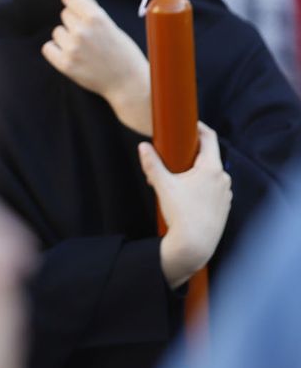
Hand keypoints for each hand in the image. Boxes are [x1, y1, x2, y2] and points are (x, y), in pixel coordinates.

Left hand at [42, 0, 151, 134]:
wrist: (128, 83)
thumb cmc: (123, 52)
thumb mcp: (111, 25)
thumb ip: (92, 5)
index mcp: (96, 18)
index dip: (72, 2)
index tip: (77, 9)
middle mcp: (82, 31)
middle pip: (64, 14)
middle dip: (73, 22)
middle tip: (89, 36)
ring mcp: (72, 48)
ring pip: (57, 31)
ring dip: (66, 38)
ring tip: (83, 48)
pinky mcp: (65, 64)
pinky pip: (48, 47)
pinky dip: (56, 51)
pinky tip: (71, 55)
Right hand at [139, 124, 231, 288]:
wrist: (195, 245)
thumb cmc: (181, 214)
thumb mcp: (163, 186)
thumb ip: (152, 164)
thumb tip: (143, 146)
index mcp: (212, 169)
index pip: (210, 138)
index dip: (199, 127)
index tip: (188, 122)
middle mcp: (223, 179)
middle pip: (208, 156)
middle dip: (190, 153)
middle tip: (173, 153)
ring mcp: (225, 193)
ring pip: (210, 174)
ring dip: (195, 171)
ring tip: (176, 178)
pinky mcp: (223, 205)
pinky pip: (212, 188)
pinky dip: (200, 185)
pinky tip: (186, 194)